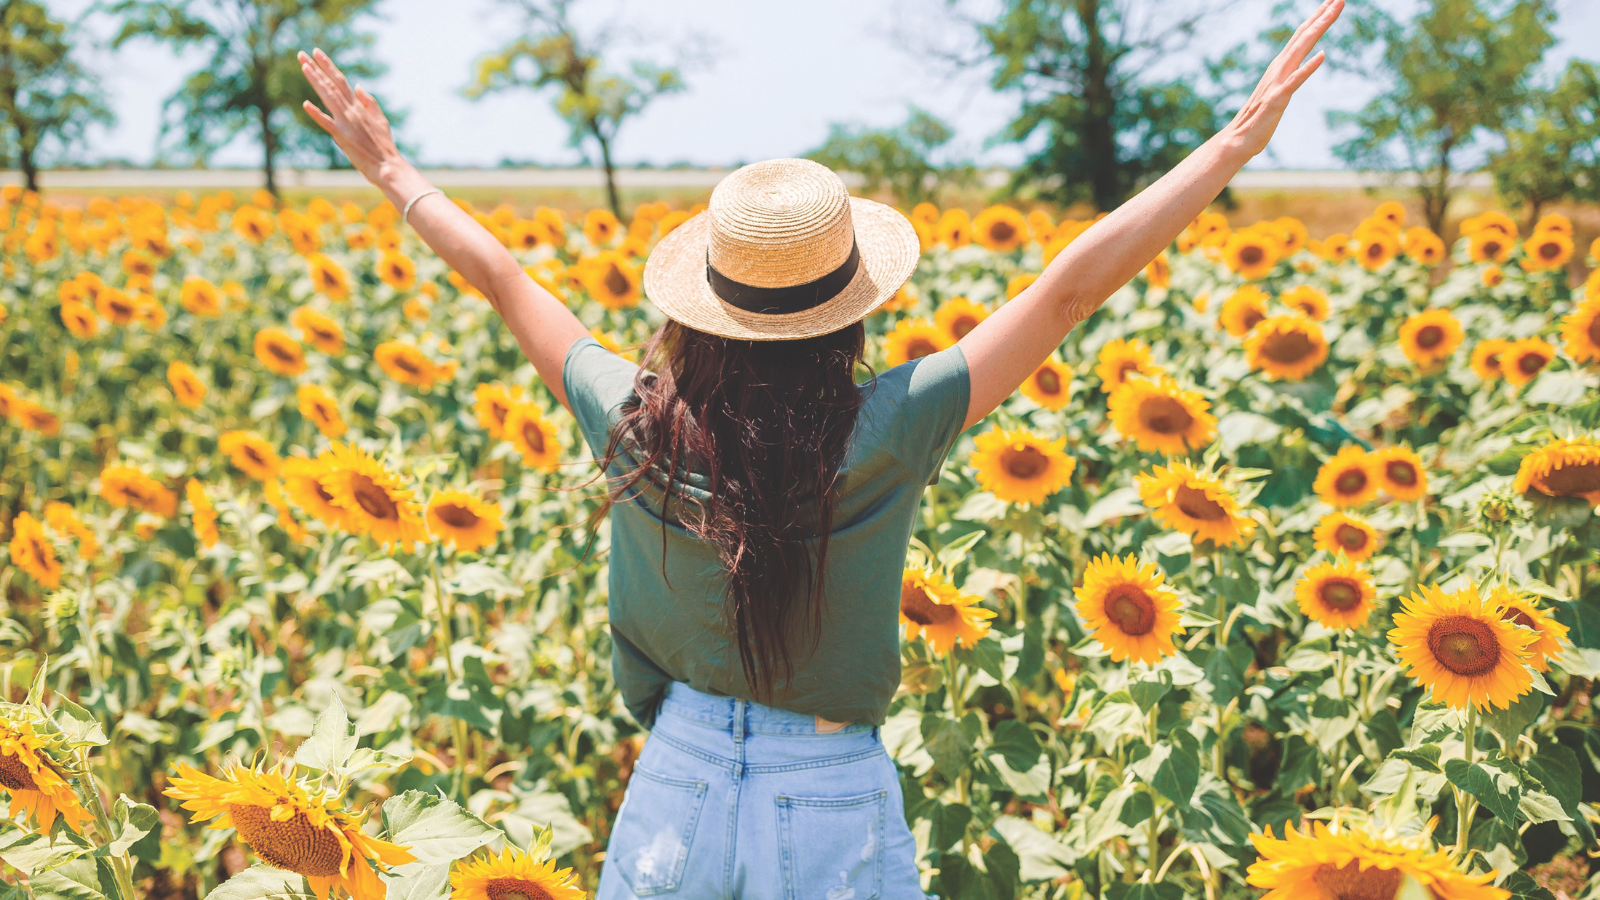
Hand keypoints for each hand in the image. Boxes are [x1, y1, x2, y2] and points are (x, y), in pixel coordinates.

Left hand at [298, 48, 406, 186]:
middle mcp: (352, 111)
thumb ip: (369, 102)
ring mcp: (347, 123)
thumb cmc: (384, 147)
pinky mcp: (342, 137)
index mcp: (359, 107)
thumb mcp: (380, 120)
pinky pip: (327, 123)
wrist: (389, 166)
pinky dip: (317, 114)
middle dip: (317, 68)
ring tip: (304, 67)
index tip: (316, 53)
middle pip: (332, 85)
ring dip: (316, 81)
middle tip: (301, 54)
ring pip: (329, 97)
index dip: (328, 66)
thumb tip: (358, 86)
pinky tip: (306, 104)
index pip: (341, 81)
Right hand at [1222, 0, 1342, 157]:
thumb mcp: (1279, 92)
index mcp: (1280, 66)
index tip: (1333, 2)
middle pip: (1303, 36)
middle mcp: (1279, 68)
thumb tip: (1308, 61)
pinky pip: (1295, 81)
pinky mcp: (1277, 99)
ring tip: (1332, 13)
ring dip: (1317, 31)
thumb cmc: (1259, 119)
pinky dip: (1308, 67)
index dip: (1317, 18)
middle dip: (1322, 16)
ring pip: (1300, 51)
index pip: (1301, 36)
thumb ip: (1292, 75)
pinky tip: (1322, 55)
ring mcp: (1277, 82)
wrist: (1238, 139)